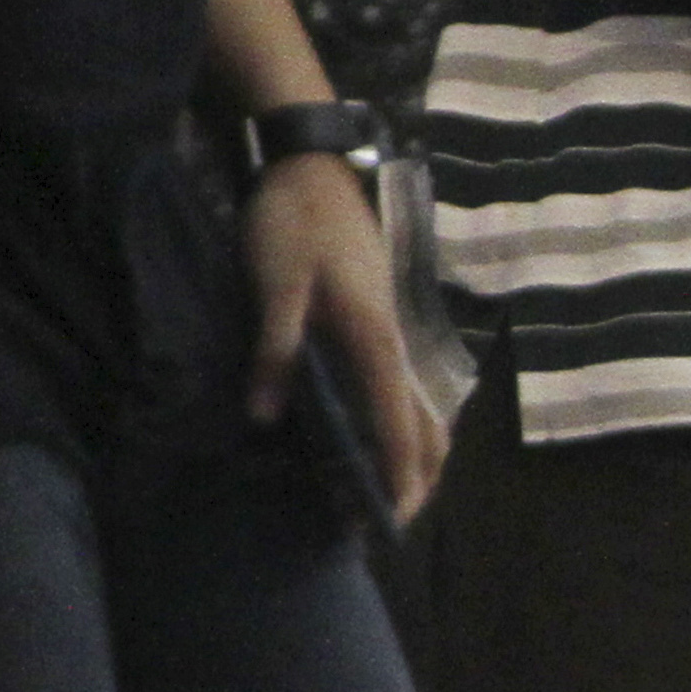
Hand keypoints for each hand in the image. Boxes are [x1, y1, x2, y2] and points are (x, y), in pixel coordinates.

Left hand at [244, 150, 445, 523]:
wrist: (307, 168)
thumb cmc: (290, 224)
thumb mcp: (273, 285)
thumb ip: (274, 349)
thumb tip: (263, 416)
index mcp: (376, 340)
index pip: (400, 426)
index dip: (399, 478)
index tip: (391, 523)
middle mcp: (396, 343)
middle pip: (427, 427)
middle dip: (414, 478)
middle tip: (380, 522)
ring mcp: (391, 333)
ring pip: (419, 408)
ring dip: (407, 453)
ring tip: (372, 493)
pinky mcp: (377, 322)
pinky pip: (398, 388)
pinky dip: (394, 424)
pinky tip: (362, 437)